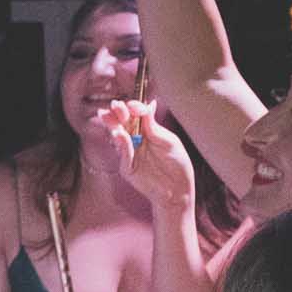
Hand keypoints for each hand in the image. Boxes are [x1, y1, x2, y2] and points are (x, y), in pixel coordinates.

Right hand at [99, 101, 197, 215]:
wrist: (178, 188)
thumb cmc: (176, 162)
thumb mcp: (168, 140)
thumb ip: (153, 125)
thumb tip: (149, 103)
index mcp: (146, 130)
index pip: (134, 114)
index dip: (133, 107)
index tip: (135, 106)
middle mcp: (135, 139)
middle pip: (121, 122)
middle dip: (117, 113)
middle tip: (116, 106)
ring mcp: (129, 153)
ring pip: (116, 137)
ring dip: (113, 126)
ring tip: (114, 121)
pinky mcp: (127, 168)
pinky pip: (123, 155)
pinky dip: (122, 145)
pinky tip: (120, 135)